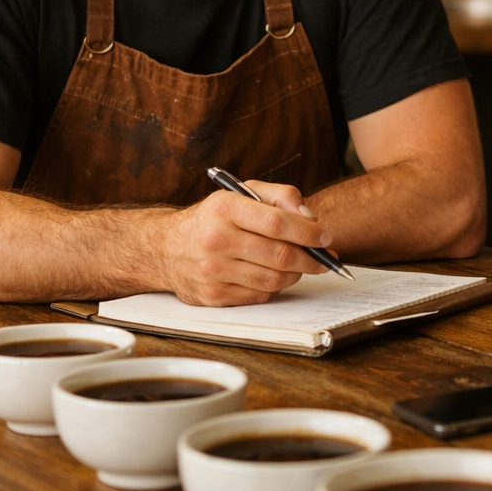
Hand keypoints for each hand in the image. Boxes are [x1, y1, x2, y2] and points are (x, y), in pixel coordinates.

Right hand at [155, 180, 335, 306]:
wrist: (165, 247)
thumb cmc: (213, 218)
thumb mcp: (243, 193)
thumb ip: (281, 196)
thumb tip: (310, 218)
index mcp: (225, 209)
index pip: (278, 223)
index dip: (308, 232)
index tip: (326, 236)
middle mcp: (216, 240)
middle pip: (279, 255)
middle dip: (311, 258)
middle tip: (325, 258)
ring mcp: (212, 271)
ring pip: (273, 280)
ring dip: (296, 274)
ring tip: (301, 265)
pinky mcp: (211, 296)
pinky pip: (258, 296)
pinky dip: (275, 288)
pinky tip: (276, 275)